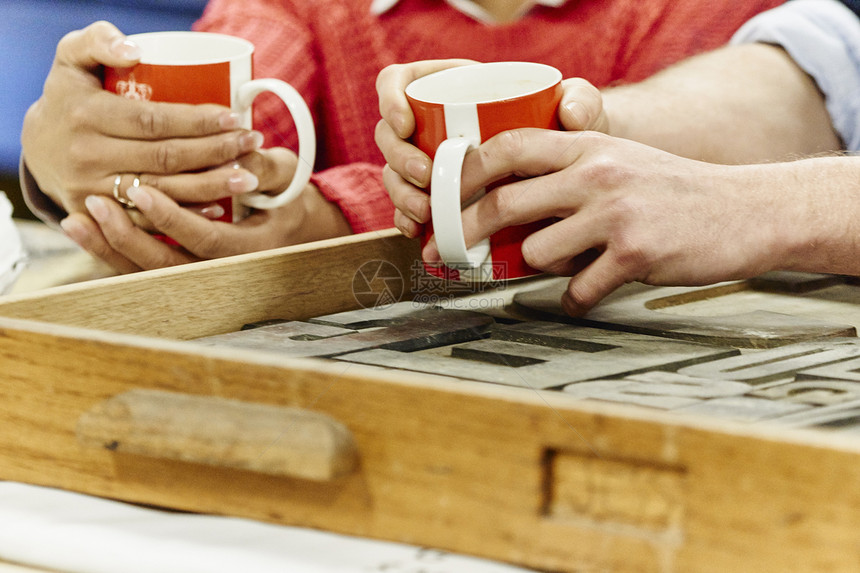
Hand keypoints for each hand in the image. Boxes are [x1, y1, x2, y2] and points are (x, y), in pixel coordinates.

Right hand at [20, 21, 262, 216]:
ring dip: (210, 186)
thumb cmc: (70, 96)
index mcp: (86, 115)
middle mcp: (88, 156)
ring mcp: (92, 191)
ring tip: (248, 176)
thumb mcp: (72, 58)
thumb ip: (98, 40)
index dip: (197, 121)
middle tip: (252, 143)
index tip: (233, 117)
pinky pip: (147, 221)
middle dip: (216, 151)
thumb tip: (136, 49)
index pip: (153, 120)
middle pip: (165, 158)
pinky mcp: (100, 216)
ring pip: (162, 192)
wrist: (38, 148)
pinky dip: (184, 216)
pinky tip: (218, 207)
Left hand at [60, 147, 350, 272]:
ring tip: (75, 220)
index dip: (171, 217)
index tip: (141, 189)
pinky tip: (83, 230)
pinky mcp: (179, 269)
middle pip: (165, 265)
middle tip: (95, 204)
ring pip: (146, 273)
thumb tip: (243, 151)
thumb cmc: (287, 199)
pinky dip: (109, 251)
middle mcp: (221, 270)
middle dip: (126, 236)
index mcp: (251, 248)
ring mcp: (198, 275)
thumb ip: (265, 167)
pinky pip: (139, 268)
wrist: (291, 229)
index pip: (205, 240)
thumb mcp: (286, 179)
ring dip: (108, 247)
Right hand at [374, 59, 608, 237]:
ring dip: (401, 194)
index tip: (406, 123)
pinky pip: (405, 206)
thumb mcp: (576, 105)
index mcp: (446, 87)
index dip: (390, 100)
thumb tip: (569, 112)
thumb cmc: (563, 128)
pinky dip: (406, 220)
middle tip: (427, 177)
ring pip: (393, 174)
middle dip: (399, 159)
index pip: (396, 82)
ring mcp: (427, 160)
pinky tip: (417, 231)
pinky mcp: (434, 196)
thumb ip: (581, 98)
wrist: (567, 170)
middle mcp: (429, 124)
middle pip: (389, 136)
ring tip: (427, 212)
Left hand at [438, 129, 804, 315]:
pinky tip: (589, 294)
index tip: (439, 199)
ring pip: (538, 253)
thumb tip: (502, 208)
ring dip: (542, 268)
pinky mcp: (635, 254)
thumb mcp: (619, 161)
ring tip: (570, 265)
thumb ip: (566, 174)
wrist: (748, 210)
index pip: (505, 147)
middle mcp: (596, 174)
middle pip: (505, 203)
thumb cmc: (674, 190)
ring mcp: (615, 213)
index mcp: (587, 147)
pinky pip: (578, 289)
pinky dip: (576, 300)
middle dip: (467, 232)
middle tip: (450, 252)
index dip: (462, 173)